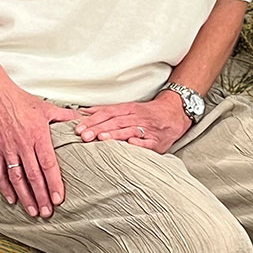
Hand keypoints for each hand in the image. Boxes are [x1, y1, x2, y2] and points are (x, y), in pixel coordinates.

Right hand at [0, 87, 90, 217]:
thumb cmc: (22, 101)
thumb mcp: (47, 107)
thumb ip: (65, 117)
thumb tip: (84, 121)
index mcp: (38, 135)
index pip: (48, 164)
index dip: (54, 183)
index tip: (59, 199)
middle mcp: (23, 144)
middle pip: (34, 176)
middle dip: (42, 196)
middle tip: (48, 213)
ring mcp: (7, 148)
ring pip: (17, 178)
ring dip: (25, 196)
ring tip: (33, 211)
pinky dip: (5, 188)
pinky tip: (12, 200)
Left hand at [74, 94, 191, 154]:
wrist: (174, 113)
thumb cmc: (147, 113)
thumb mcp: (127, 109)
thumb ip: (106, 111)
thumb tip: (83, 112)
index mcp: (128, 109)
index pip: (107, 113)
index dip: (92, 120)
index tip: (78, 127)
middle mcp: (136, 117)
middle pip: (115, 122)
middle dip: (98, 128)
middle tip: (84, 135)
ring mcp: (147, 129)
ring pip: (129, 130)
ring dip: (115, 134)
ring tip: (101, 138)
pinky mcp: (157, 141)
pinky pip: (148, 142)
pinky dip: (140, 142)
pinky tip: (130, 143)